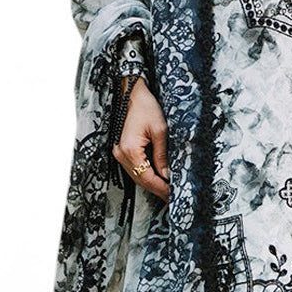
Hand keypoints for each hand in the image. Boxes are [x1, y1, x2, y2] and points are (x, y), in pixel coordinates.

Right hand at [112, 78, 170, 201]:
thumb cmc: (146, 107)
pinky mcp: (122, 150)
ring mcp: (119, 153)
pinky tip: (157, 179)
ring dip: (151, 184)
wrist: (132, 94)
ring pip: (136, 176)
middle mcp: (121, 154)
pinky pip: (134, 168)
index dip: (161, 188)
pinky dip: (145, 175)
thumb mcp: (160, 130)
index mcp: (130, 150)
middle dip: (156, 189)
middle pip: (140, 179)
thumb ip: (162, 155)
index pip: (147, 177)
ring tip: (166, 191)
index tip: (173, 194)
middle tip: (171, 197)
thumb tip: (167, 175)